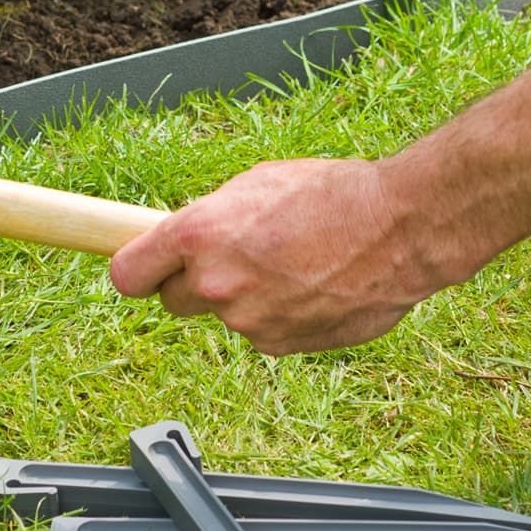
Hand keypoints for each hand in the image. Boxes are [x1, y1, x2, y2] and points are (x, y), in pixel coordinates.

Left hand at [110, 156, 431, 355]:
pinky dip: (280, 316)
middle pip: (173, 301)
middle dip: (194, 284)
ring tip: (295, 265)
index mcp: (198, 235)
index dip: (136, 271)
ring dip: (247, 298)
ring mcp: (246, 322)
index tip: (143, 269)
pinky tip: (314, 288)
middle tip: (234, 261)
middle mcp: (213, 284)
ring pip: (227, 316)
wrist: (402, 229)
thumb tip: (188, 243)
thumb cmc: (334, 194)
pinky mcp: (279, 346)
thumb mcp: (256, 184)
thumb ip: (211, 220)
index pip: (128, 275)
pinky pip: (263, 332)